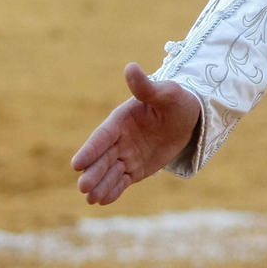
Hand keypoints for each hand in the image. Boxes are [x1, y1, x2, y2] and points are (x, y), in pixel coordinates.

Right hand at [70, 63, 201, 204]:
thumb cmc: (176, 101)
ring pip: (110, 172)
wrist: (190, 118)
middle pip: (102, 158)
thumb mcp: (166, 93)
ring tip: (91, 200)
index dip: (90, 150)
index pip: (102, 136)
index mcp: (121, 120)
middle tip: (82, 187)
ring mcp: (126, 155)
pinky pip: (122, 181)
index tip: (76, 164)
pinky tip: (104, 201)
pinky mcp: (135, 169)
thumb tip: (131, 67)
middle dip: (92, 173)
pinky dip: (114, 190)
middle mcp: (119, 139)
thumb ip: (146, 87)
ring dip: (100, 185)